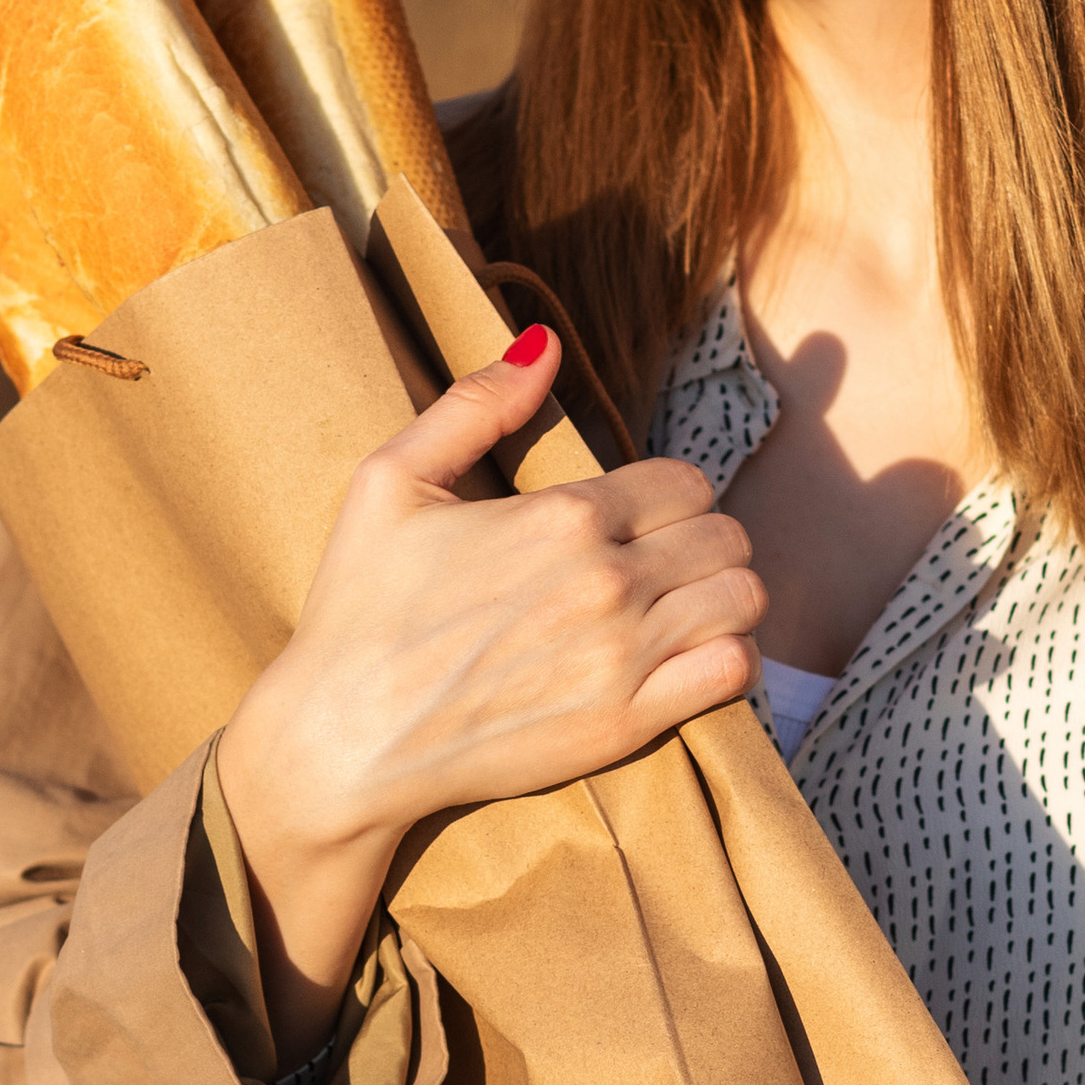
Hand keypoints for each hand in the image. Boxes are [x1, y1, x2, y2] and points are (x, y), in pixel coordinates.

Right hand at [217, 329, 765, 1062]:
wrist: (343, 742)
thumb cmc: (357, 611)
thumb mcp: (390, 482)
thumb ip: (476, 405)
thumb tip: (544, 342)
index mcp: (563, 515)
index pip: (684, 483)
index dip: (667, 497)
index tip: (639, 521)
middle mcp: (606, 581)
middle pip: (723, 537)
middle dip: (700, 542)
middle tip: (664, 565)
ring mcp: (623, 657)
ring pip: (741, 600)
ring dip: (721, 598)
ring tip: (684, 608)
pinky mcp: (627, 723)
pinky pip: (734, 672)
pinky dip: (728, 660)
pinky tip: (688, 659)